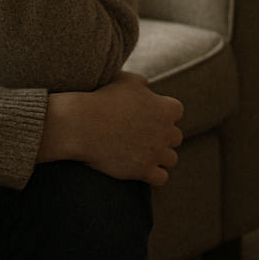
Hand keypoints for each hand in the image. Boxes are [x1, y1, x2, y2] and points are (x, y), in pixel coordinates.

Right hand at [39, 72, 183, 186]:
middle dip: (163, 137)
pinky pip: (161, 178)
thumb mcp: (125, 81)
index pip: (177, 112)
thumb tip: (147, 87)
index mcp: (165, 108)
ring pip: (171, 159)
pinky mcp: (143, 170)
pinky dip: (154, 175)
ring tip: (144, 155)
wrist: (81, 125)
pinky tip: (141, 169)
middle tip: (144, 137)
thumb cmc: (101, 99)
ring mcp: (155, 152)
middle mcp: (165, 131)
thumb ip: (141, 83)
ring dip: (160, 157)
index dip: (164, 114)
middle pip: (176, 137)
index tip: (150, 116)